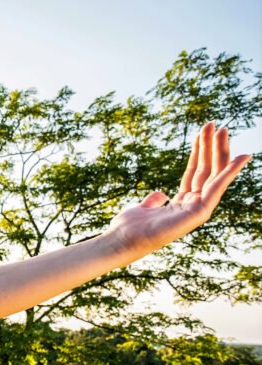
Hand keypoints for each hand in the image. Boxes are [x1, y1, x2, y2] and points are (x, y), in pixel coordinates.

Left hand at [105, 121, 251, 257]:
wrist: (122, 240)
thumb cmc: (129, 228)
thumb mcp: (143, 208)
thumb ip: (154, 200)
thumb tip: (160, 193)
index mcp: (181, 203)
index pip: (195, 173)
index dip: (199, 152)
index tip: (203, 133)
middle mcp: (192, 205)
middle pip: (206, 170)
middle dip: (211, 147)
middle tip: (215, 124)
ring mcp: (198, 209)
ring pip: (214, 174)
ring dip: (219, 150)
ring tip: (223, 128)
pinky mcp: (200, 213)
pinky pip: (218, 187)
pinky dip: (231, 171)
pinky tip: (241, 156)